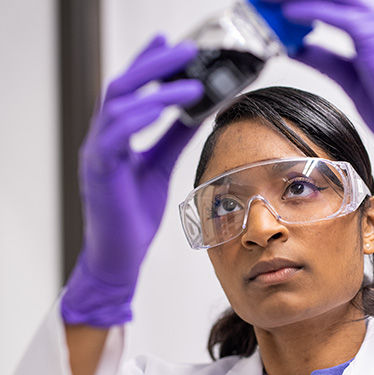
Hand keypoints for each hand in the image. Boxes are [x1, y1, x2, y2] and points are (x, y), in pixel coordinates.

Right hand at [61, 36, 202, 326]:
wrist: (119, 254)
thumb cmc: (134, 213)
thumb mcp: (159, 167)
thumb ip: (173, 138)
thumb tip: (199, 111)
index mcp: (115, 137)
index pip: (130, 91)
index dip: (148, 64)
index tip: (171, 43)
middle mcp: (102, 138)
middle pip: (122, 86)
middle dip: (154, 64)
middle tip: (185, 49)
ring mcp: (97, 153)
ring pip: (117, 105)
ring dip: (155, 90)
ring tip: (191, 83)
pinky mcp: (100, 171)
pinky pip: (113, 136)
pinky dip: (137, 118)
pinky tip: (161, 108)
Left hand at [274, 0, 373, 206]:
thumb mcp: (350, 79)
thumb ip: (326, 59)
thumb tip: (299, 47)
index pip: (331, 5)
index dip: (301, 5)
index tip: (272, 7)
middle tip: (262, 0)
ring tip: (267, 0)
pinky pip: (340, 17)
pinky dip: (311, 12)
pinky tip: (287, 13)